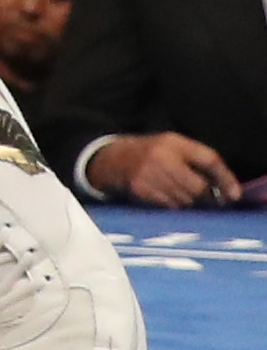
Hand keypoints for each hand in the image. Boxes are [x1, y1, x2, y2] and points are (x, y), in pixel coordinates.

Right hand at [93, 131, 244, 206]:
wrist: (115, 159)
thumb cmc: (153, 154)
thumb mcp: (175, 148)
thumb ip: (200, 162)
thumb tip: (229, 192)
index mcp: (173, 142)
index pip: (208, 159)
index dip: (225, 178)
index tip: (234, 195)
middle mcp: (162, 157)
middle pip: (199, 187)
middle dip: (205, 196)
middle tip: (206, 199)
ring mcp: (150, 175)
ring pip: (186, 200)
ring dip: (189, 203)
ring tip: (181, 194)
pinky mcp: (141, 190)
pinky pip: (170, 206)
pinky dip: (174, 206)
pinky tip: (167, 197)